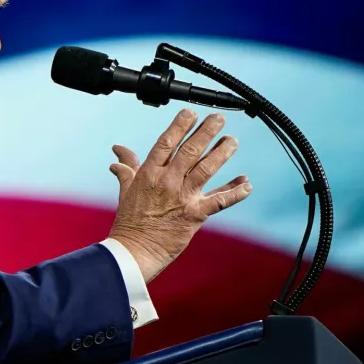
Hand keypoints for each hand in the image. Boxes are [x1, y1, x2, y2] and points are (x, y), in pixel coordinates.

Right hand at [107, 108, 251, 282]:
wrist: (135, 251)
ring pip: (206, 170)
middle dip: (206, 133)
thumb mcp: (126, 189)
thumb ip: (126, 167)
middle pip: (189, 151)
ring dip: (222, 154)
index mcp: (148, 174)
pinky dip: (234, 192)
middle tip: (218, 119)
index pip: (165, 143)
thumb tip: (117, 151)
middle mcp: (166, 182)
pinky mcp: (195, 215)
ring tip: (232, 141)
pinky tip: (246, 183)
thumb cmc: (129, 221)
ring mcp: (182, 198)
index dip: (179, 126)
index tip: (190, 113)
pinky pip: (219, 201)